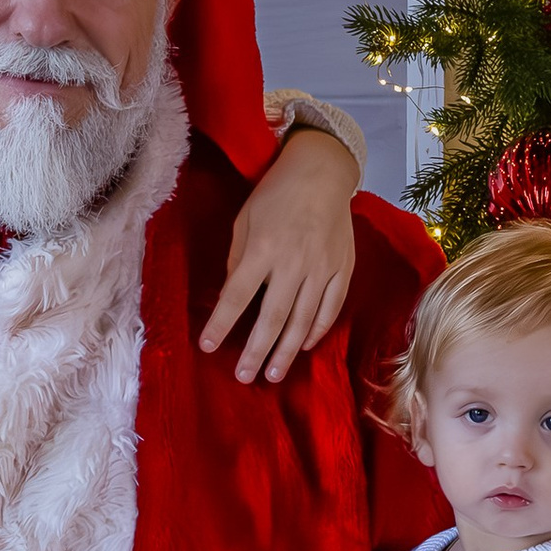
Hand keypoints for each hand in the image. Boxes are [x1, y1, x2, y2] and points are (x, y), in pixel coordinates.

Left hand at [202, 125, 359, 383]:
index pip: (237, 296)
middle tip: (245, 377)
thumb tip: (233, 295)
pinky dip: (316, 331)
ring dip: (286, 351)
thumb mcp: (244, 220)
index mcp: (263, 249)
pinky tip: (302, 347)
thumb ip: (238, 259)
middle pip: (273, 317)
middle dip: (256, 351)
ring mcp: (322, 268)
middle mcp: (293, 263)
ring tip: (273, 374)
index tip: (208, 346)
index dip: (221, 324)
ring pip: (303, 320)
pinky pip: (330, 308)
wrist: (322, 172)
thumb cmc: (275, 194)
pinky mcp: (343, 269)